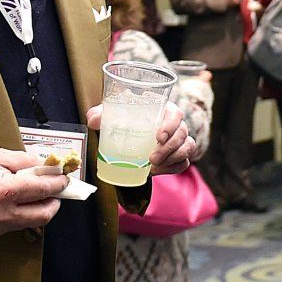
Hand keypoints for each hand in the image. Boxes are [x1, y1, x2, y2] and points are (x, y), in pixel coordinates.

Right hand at [0, 149, 66, 235]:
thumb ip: (23, 161)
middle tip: (55, 190)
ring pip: (32, 222)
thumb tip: (45, 166)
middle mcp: (3, 213)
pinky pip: (16, 225)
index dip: (59, 183)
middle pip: (44, 214)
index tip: (64, 177)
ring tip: (36, 194)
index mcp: (4, 191)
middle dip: (55, 202)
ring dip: (40, 209)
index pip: (43, 190)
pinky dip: (23, 214)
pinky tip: (18, 201)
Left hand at [84, 103, 198, 176]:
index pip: (175, 114)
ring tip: (154, 167)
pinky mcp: (178, 156)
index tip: (158, 137)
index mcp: (163, 110)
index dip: (171, 125)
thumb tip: (93, 120)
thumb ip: (101, 114)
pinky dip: (173, 168)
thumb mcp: (112, 114)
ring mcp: (179, 140)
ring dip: (173, 158)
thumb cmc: (124, 119)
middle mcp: (175, 124)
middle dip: (169, 148)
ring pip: (187, 148)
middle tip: (152, 158)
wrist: (127, 135)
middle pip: (182, 133)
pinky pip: (184, 162)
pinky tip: (158, 171)